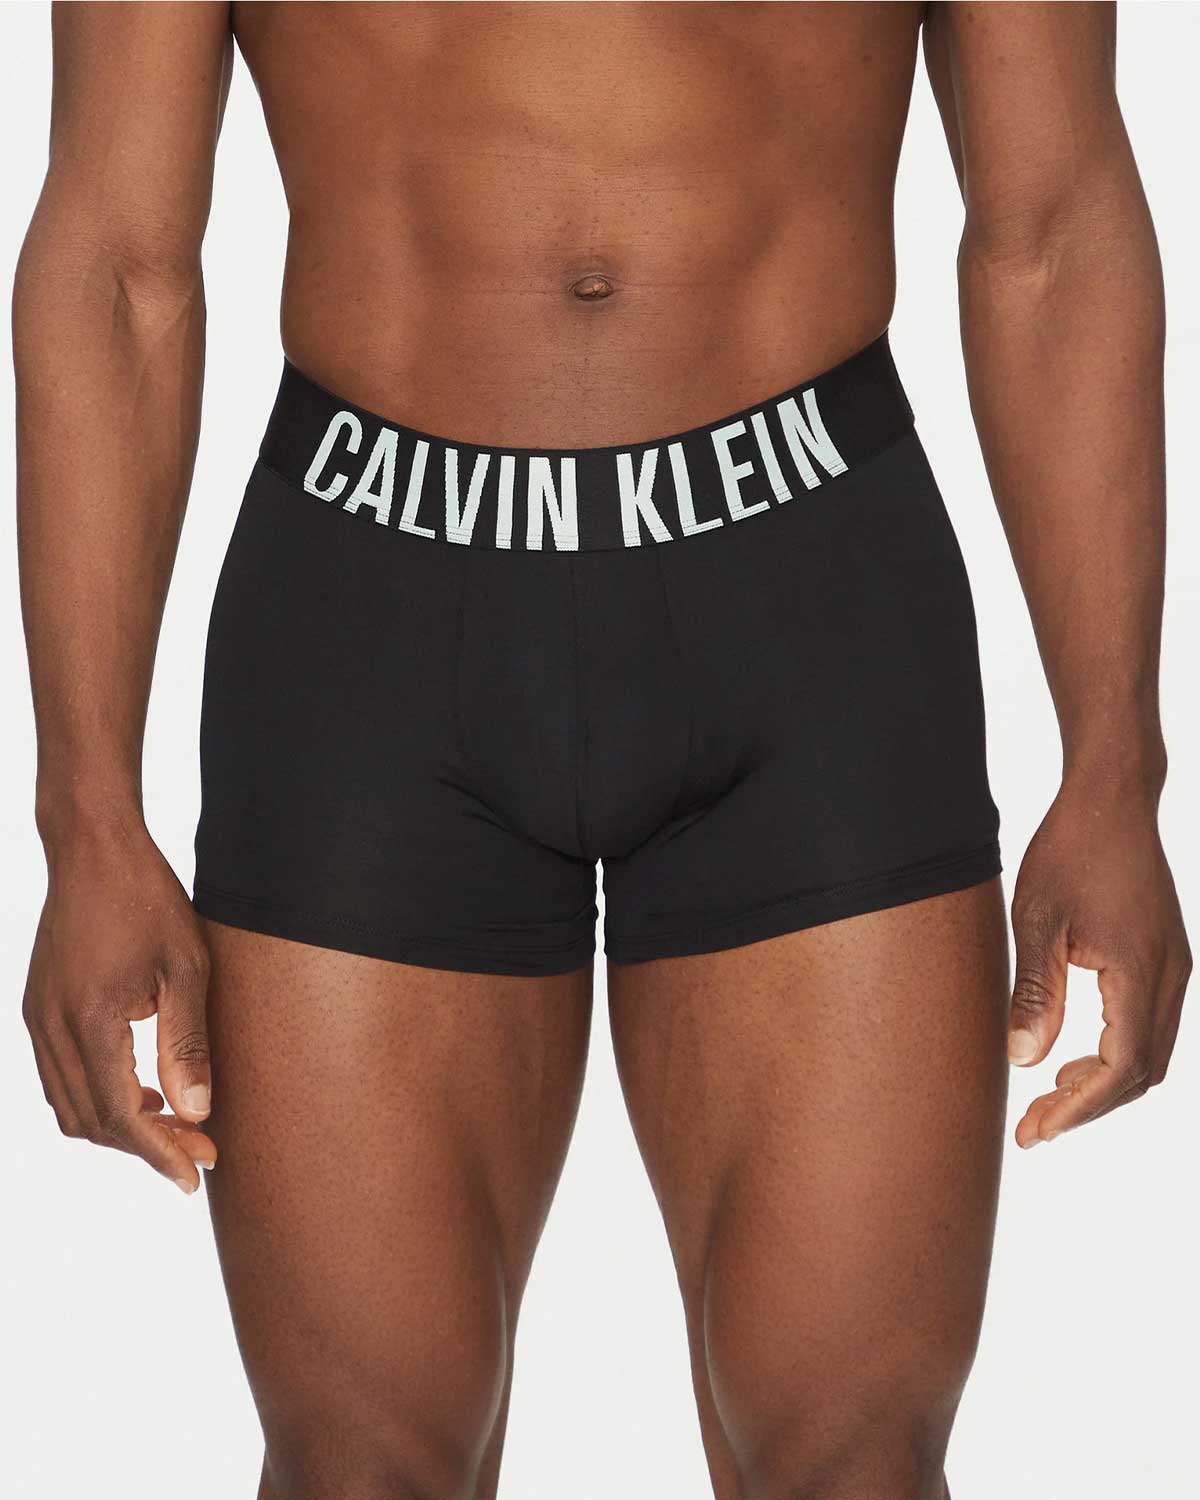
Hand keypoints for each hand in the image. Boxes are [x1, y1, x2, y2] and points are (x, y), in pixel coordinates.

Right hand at [23, 818, 216, 1192]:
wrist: (93, 849)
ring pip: (70, 1106)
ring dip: (119, 1126)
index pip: (121, 1115)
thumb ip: (188, 1043)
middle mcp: (51, 1027)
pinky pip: (61, 1077)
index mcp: (90, 1020)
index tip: (196, 1174)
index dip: (160, 1151)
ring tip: (175, 1123)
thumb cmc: (148, 898)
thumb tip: (197, 1111)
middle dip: (146, 1145)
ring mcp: (38, 1019)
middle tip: (198, 1149)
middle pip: (91, 1122)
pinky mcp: (38, 1008)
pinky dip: (99, 1097)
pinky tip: (142, 1088)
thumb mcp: (187, 967)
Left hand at [1008, 779, 1190, 1146]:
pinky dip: (1114, 1052)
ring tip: (1047, 1096)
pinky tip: (1071, 1054)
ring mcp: (1173, 967)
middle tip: (1033, 1127)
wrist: (1111, 799)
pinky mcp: (1164, 957)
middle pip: (1142, 1072)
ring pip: (1150, 1053)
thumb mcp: (1036, 920)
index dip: (1079, 1109)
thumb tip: (1024, 1061)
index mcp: (1141, 972)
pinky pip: (1148, 1025)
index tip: (1036, 1130)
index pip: (1121, 1068)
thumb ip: (1035, 991)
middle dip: (1088, 1106)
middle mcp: (1170, 977)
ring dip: (1102, 1083)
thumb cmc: (1070, 850)